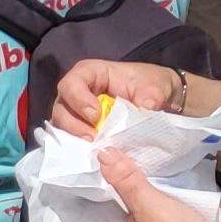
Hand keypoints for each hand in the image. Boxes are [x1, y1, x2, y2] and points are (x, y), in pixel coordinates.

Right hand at [48, 59, 189, 136]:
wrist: (158, 98)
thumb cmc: (151, 85)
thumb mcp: (155, 87)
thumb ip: (150, 96)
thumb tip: (146, 108)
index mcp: (92, 73)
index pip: (72, 83)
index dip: (78, 99)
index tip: (96, 115)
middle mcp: (78, 91)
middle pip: (62, 106)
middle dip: (73, 123)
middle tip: (92, 137)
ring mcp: (76, 110)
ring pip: (62, 123)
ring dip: (75, 135)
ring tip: (94, 144)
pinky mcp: (80, 126)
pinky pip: (70, 135)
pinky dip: (78, 143)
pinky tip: (93, 148)